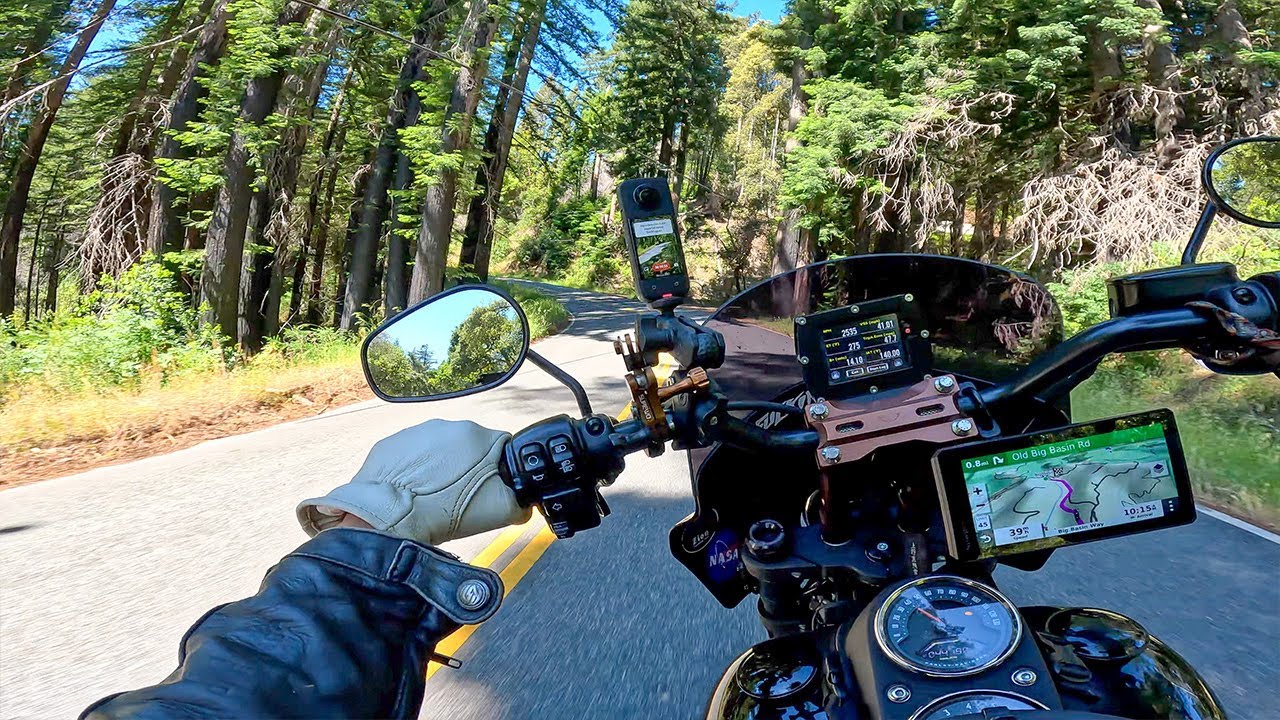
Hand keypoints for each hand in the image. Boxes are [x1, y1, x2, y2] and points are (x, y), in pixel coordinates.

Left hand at [297, 419, 531, 545]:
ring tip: (433, 497)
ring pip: (437, 450)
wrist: (390, 519)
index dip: (498, 472)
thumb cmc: (444, 513)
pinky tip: (411, 492)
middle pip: (468, 447)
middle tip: (461, 498)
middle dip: (468, 469)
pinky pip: (409, 455)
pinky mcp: (389, 445)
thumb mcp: (498, 511)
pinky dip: (413, 470)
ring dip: (440, 468)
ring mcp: (414, 433)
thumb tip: (527, 503)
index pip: (499, 448)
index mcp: (475, 434)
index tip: (488, 490)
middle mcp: (445, 425)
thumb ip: (521, 502)